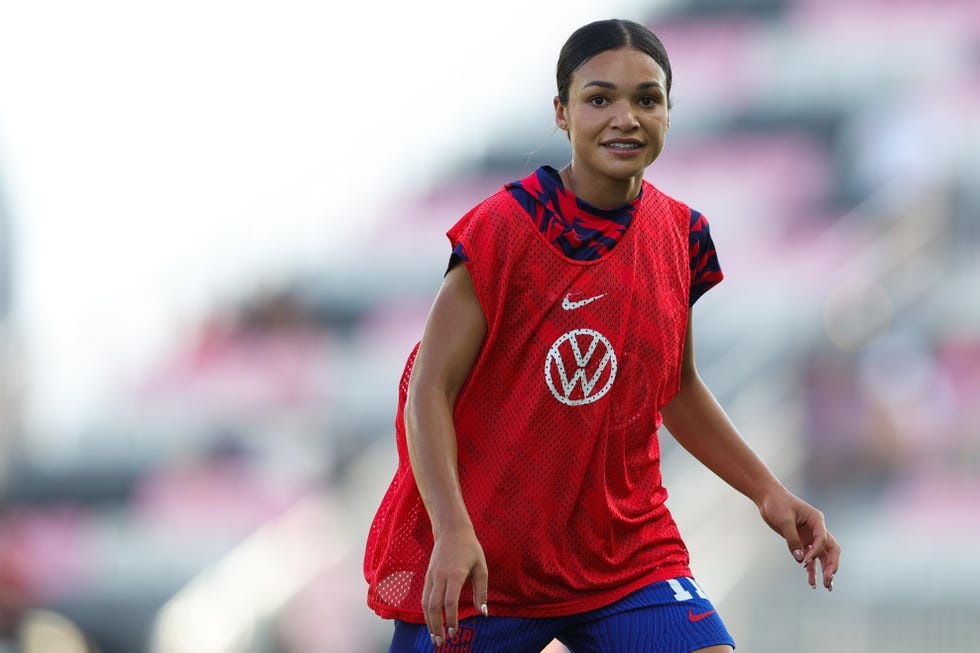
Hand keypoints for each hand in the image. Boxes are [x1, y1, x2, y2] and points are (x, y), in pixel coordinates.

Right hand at [422, 525, 488, 646]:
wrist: (451, 530)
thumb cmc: (470, 549)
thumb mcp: (481, 568)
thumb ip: (482, 591)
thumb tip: (484, 613)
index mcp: (455, 574)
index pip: (450, 602)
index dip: (451, 619)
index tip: (454, 633)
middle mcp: (440, 576)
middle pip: (434, 606)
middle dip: (436, 626)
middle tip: (441, 643)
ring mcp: (431, 576)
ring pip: (425, 604)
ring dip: (429, 622)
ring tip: (434, 637)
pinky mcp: (427, 576)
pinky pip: (423, 598)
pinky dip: (426, 613)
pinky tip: (431, 622)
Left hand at [758, 488, 840, 589]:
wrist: (767, 498)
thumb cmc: (777, 503)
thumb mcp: (784, 520)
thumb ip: (793, 540)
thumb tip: (800, 560)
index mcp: (817, 520)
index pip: (822, 539)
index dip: (816, 551)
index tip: (805, 561)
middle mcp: (817, 529)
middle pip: (831, 550)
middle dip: (832, 565)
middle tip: (828, 580)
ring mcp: (810, 537)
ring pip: (822, 556)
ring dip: (825, 570)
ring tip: (827, 586)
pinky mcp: (801, 542)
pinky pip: (809, 558)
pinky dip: (811, 569)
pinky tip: (812, 582)